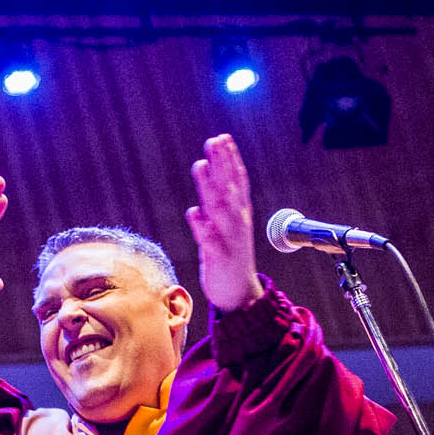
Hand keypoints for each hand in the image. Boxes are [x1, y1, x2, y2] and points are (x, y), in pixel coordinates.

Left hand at [184, 134, 263, 313]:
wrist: (240, 295)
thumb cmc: (229, 259)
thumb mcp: (223, 229)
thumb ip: (214, 208)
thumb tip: (202, 188)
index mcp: (239, 215)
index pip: (237, 181)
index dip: (230, 159)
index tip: (223, 138)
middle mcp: (237, 223)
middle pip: (229, 188)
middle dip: (222, 164)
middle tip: (214, 140)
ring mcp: (229, 240)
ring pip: (220, 209)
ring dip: (210, 187)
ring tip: (201, 165)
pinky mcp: (219, 258)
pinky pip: (210, 241)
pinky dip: (202, 227)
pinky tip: (193, 213)